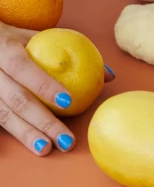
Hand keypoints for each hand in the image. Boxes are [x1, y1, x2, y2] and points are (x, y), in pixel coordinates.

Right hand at [0, 22, 114, 155]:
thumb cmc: (15, 41)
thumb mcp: (39, 38)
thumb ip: (72, 52)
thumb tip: (109, 76)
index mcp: (5, 48)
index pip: (22, 67)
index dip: (43, 84)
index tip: (68, 101)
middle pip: (16, 99)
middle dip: (42, 121)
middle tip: (65, 140)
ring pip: (2, 115)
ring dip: (26, 134)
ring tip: (47, 149)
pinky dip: (8, 135)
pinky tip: (22, 148)